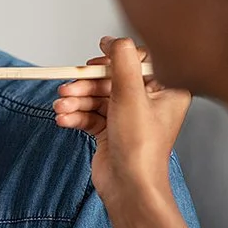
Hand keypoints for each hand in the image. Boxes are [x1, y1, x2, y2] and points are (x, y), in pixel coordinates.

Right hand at [53, 37, 191, 203]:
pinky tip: (64, 120)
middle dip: (85, 85)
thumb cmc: (141, 149)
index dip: (112, 60)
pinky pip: (89, 114)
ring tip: (61, 108)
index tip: (94, 61)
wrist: (129, 189)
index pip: (137, 63)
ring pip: (96, 97)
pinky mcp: (111, 131)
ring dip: (75, 101)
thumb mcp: (130, 96)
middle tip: (67, 88)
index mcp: (165, 91)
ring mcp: (128, 117)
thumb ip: (122, 62)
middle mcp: (148, 102)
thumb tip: (114, 39)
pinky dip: (75, 116)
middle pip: (109, 80)